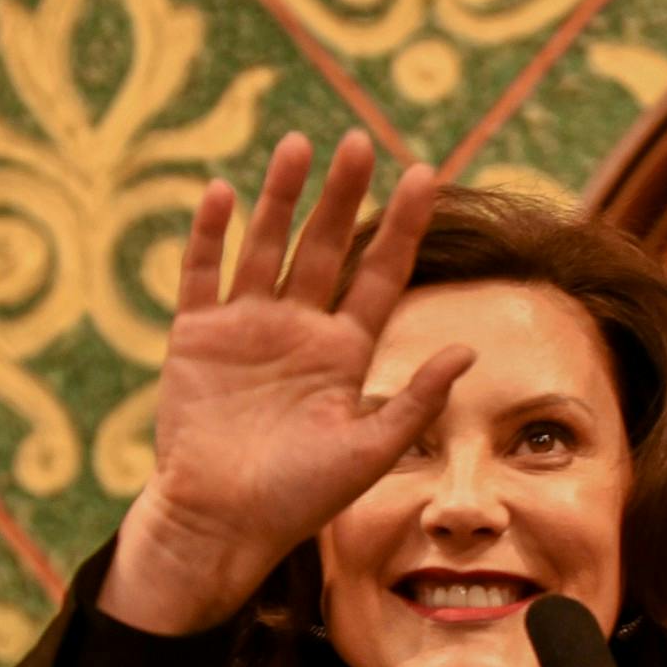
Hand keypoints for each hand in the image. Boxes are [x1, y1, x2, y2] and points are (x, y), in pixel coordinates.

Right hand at [98, 131, 474, 633]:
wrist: (222, 525)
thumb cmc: (298, 500)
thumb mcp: (369, 452)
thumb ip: (416, 400)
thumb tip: (470, 349)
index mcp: (345, 353)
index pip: (381, 274)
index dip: (402, 226)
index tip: (426, 174)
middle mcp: (299, 330)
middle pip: (325, 246)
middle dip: (342, 195)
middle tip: (358, 141)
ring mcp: (246, 328)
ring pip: (266, 246)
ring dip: (280, 197)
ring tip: (298, 145)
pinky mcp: (197, 337)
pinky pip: (201, 274)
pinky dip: (208, 235)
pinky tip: (221, 193)